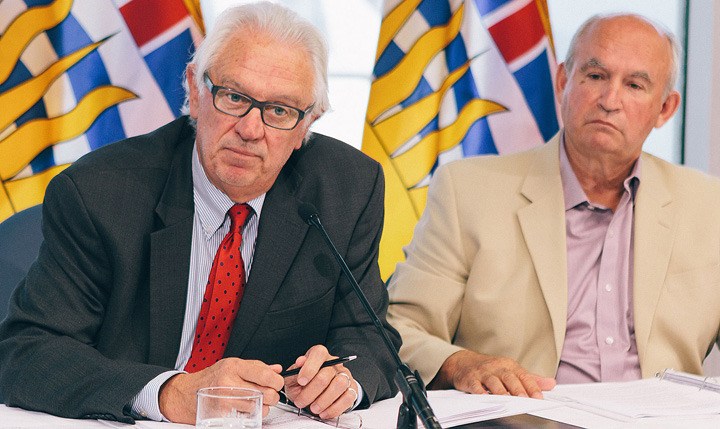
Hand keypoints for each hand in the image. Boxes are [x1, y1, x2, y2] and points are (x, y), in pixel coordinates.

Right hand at [159, 358, 283, 423]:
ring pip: (260, 407)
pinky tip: (245, 407)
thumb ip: (257, 367)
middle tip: (268, 393)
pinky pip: (249, 416)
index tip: (277, 383)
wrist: (186, 393)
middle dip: (272, 395)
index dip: (277, 381)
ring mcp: (225, 399)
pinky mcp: (223, 414)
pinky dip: (252, 414)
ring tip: (255, 400)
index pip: (265, 375)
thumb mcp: (232, 365)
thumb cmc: (211, 378)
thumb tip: (276, 370)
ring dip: (263, 406)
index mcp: (234, 366)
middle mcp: (229, 381)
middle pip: (266, 393)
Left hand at [284, 345, 358, 419]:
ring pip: (339, 384)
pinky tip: (324, 412)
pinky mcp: (352, 389)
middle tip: (301, 402)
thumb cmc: (304, 384)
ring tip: (313, 408)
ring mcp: (344, 375)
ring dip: (324, 400)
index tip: (301, 381)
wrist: (316, 394)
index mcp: (319, 356)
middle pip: (326, 374)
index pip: (318, 354)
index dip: (309, 368)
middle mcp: (334, 363)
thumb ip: (294, 372)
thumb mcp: (293, 378)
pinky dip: (334, 408)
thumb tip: (300, 362)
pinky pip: (348, 398)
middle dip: (311, 392)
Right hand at [430, 350, 555, 398]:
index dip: (532, 386)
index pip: (523, 375)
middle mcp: (497, 367)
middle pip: (509, 377)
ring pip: (493, 381)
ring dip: (500, 390)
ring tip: (506, 399)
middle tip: (524, 399)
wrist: (464, 362)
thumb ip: (531, 378)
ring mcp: (483, 372)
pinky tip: (483, 397)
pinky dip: (479, 391)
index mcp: (509, 366)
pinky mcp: (470, 378)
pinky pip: (475, 385)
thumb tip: (551, 383)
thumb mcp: (511, 370)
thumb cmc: (491, 369)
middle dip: (517, 388)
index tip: (539, 397)